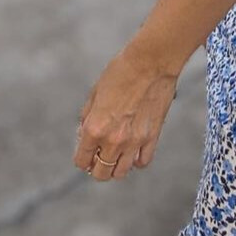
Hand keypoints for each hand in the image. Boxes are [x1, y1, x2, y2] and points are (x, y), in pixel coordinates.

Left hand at [73, 44, 178, 180]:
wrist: (150, 61)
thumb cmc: (120, 72)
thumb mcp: (95, 92)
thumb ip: (87, 117)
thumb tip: (84, 135)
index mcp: (95, 128)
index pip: (82, 161)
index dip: (82, 158)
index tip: (86, 154)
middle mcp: (113, 140)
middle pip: (101, 173)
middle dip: (97, 167)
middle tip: (100, 156)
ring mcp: (134, 141)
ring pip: (121, 172)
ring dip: (116, 167)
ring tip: (116, 155)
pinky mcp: (152, 137)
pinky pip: (143, 162)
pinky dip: (136, 160)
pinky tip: (134, 150)